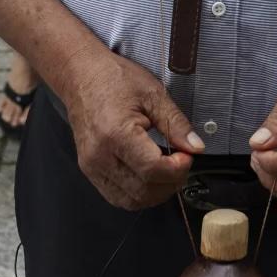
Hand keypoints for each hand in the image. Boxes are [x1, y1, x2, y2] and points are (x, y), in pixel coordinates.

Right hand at [57, 49, 202, 210]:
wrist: (81, 76)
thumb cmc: (114, 79)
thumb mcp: (153, 94)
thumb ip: (176, 123)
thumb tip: (195, 147)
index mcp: (115, 134)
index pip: (152, 170)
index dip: (177, 169)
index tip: (187, 156)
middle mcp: (99, 156)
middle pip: (143, 190)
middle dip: (170, 183)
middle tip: (181, 163)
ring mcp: (92, 166)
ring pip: (130, 201)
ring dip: (155, 193)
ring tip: (167, 171)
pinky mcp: (89, 170)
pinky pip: (116, 196)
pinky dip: (138, 193)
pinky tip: (149, 177)